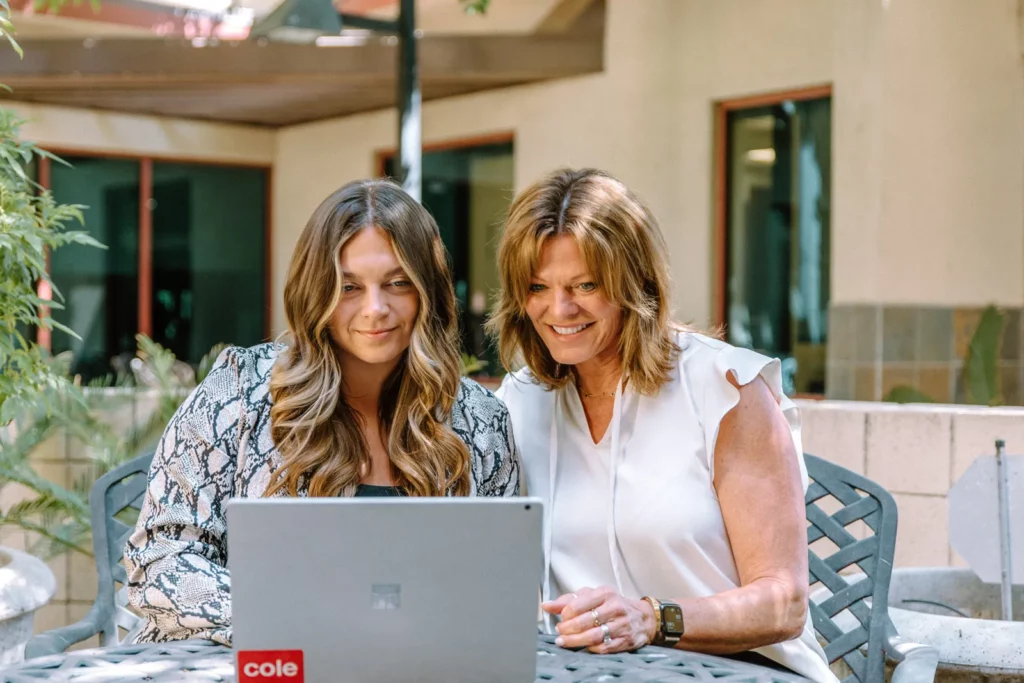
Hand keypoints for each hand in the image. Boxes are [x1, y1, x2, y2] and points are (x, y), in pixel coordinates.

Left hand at [541, 586, 657, 653]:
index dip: (565, 614)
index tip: (560, 620)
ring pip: (593, 636)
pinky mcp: (626, 640)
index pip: (578, 604)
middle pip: (584, 621)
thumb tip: (546, 605)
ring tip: (564, 642)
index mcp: (604, 593)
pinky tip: (583, 648)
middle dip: (567, 629)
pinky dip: (591, 649)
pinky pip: (605, 648)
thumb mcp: (592, 596)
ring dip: (575, 641)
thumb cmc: (613, 605)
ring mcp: (621, 625)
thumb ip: (568, 600)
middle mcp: (614, 607)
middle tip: (559, 633)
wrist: (643, 617)